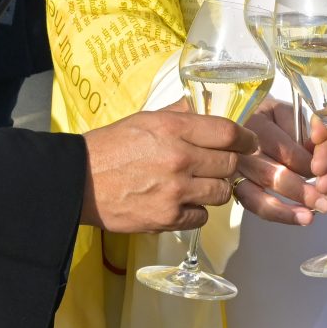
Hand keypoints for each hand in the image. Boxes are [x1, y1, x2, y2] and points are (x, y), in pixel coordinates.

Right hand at [83, 110, 298, 232]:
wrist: (77, 181)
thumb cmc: (109, 148)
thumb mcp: (144, 119)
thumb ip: (178, 114)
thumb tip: (201, 109)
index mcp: (173, 128)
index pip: (228, 132)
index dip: (246, 139)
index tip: (249, 143)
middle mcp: (179, 158)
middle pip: (230, 164)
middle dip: (229, 164)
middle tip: (221, 166)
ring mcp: (176, 191)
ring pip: (221, 193)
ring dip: (214, 189)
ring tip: (198, 185)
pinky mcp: (168, 218)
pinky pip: (201, 217)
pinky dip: (195, 211)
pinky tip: (181, 203)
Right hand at [237, 99, 326, 215]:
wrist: (245, 119)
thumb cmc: (273, 117)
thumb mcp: (289, 113)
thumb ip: (304, 129)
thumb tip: (318, 150)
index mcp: (255, 125)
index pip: (284, 150)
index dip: (308, 164)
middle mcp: (239, 151)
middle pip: (271, 175)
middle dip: (301, 191)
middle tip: (325, 202)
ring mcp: (233, 172)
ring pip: (257, 197)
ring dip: (286, 210)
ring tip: (310, 217)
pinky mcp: (235, 188)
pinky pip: (254, 206)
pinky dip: (278, 215)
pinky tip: (300, 219)